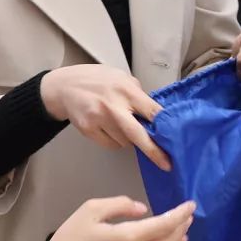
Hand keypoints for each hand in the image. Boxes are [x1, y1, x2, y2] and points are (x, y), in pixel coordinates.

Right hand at [35, 197, 195, 240]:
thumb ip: (120, 205)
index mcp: (128, 237)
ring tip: (182, 236)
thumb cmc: (69, 240)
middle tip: (187, 218)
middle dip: (181, 227)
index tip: (190, 206)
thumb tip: (143, 210)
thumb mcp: (90, 210)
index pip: (164, 224)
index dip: (180, 214)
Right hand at [40, 65, 170, 171]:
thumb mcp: (120, 77)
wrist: (64, 86)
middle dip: (154, 151)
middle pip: (138, 134)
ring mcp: (99, 119)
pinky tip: (109, 128)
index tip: (176, 138)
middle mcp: (113, 105)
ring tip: (120, 124)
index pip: (151, 111)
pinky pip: (111, 145)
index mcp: (125, 89)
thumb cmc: (96, 80)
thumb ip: (137, 93)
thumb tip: (155, 112)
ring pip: (125, 142)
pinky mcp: (88, 130)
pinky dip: (115, 141)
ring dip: (129, 139)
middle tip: (166, 164)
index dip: (165, 126)